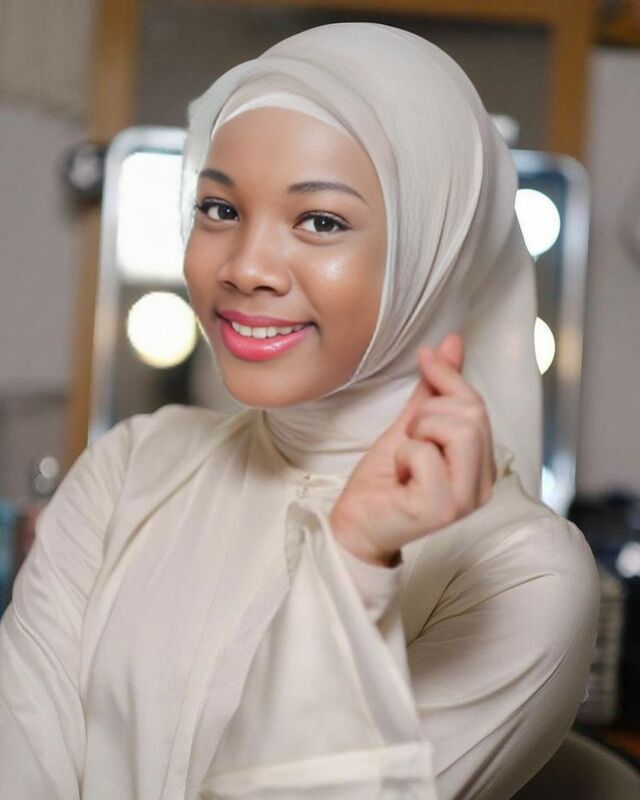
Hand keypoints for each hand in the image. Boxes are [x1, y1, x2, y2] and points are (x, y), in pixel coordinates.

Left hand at [330, 333, 496, 565]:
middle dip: (429, 411)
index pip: (478, 406)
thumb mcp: (410, 425)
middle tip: (407, 435)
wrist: (355, 522)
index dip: (449, 377)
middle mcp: (482, 485)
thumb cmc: (383, 480)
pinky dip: (403, 455)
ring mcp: (466, 499)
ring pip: (459, 430)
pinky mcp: (443, 508)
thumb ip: (434, 389)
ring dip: (418, 431)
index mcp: (481, 466)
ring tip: (404, 454)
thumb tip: (451, 343)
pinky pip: (426, 454)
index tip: (426, 357)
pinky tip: (398, 476)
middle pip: (472, 415)